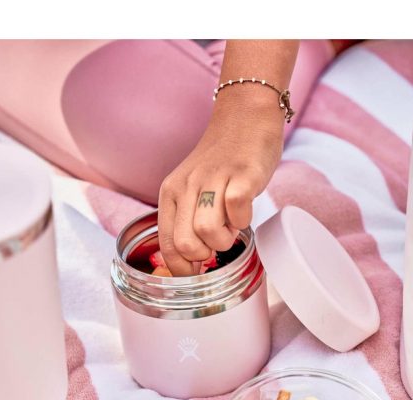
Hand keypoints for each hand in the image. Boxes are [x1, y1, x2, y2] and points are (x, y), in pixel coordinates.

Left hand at [158, 84, 284, 275]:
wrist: (246, 117)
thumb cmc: (222, 161)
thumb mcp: (193, 189)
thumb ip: (188, 220)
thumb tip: (193, 263)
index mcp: (171, 192)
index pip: (167, 245)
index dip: (183, 268)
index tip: (199, 270)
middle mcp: (187, 186)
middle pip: (185, 244)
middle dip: (205, 254)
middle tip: (218, 240)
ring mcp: (214, 180)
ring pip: (207, 231)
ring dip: (225, 239)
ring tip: (232, 226)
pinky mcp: (241, 175)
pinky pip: (237, 212)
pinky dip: (243, 221)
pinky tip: (244, 212)